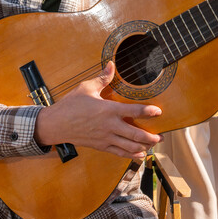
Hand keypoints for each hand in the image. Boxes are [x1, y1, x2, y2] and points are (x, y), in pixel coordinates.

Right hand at [34, 61, 161, 159]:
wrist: (56, 124)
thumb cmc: (71, 105)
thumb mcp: (87, 87)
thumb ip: (103, 77)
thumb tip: (111, 64)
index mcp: (108, 110)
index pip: (133, 111)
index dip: (148, 112)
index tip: (159, 112)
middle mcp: (109, 126)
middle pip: (135, 134)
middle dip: (150, 136)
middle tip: (161, 135)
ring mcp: (105, 138)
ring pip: (129, 146)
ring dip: (144, 146)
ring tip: (154, 144)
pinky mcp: (101, 146)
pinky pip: (119, 153)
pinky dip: (131, 154)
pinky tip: (140, 154)